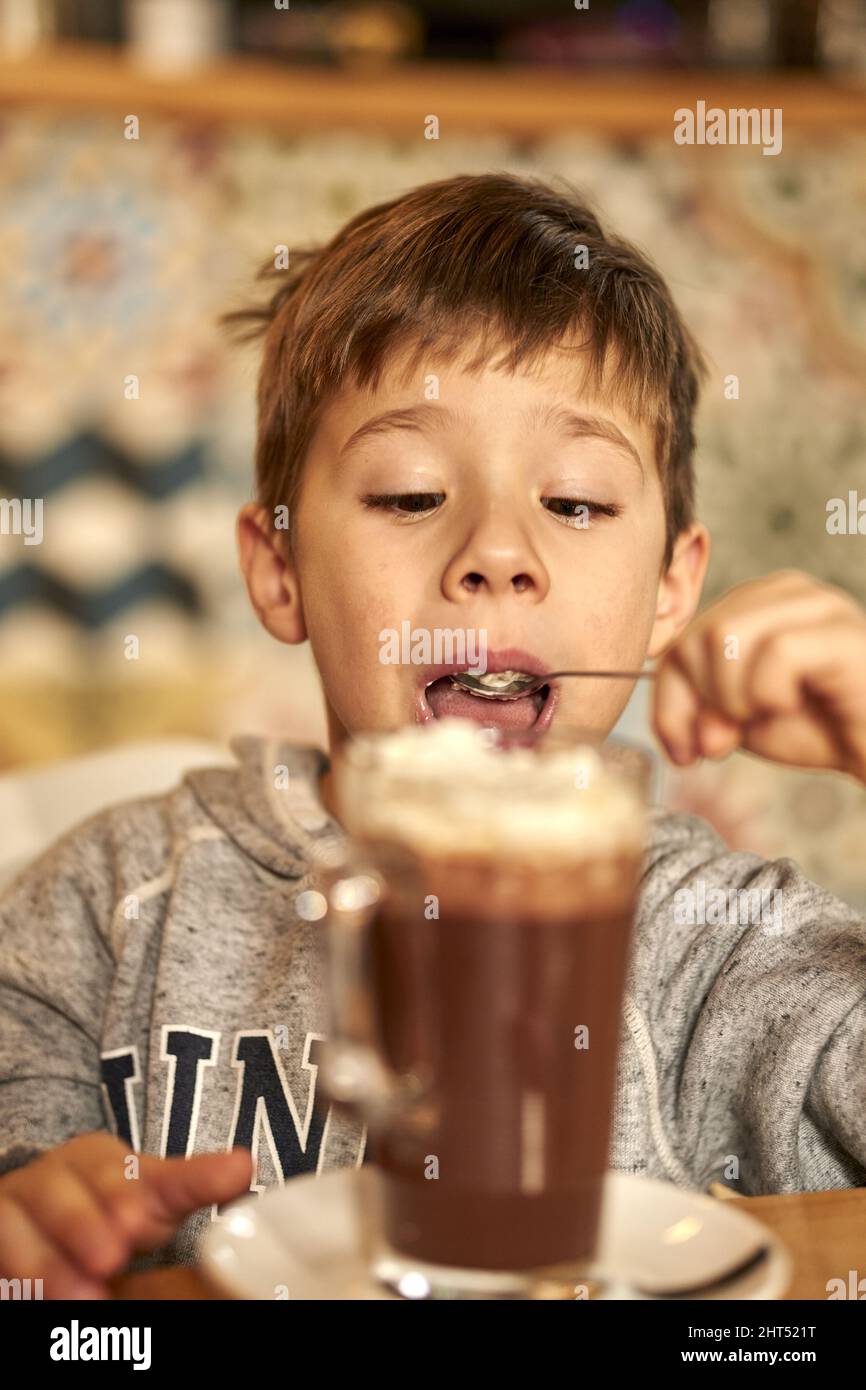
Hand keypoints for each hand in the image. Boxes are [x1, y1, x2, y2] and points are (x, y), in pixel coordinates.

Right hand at [0, 1131, 252, 1298]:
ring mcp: (16, 1204)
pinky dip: (19, 1278)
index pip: (118, 1169)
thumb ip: (194, 1183)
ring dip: (48, 1263)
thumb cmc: (112, 1211)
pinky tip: (39, 1299)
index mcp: (95, 1157)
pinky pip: (0, 1253)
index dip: (124, 1192)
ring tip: (81, 1294)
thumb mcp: (156, 1197)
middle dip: (83, 1222)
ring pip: (18, 1225)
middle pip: (62, 1192)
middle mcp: (51, 1174)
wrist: (52, 1233)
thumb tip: (243, 1165)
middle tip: (110, 1255)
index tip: (140, 1218)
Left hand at [652, 570, 865, 783]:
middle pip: (697, 637)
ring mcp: (816, 605)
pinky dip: (771, 694)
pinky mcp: (842, 632)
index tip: (683, 751)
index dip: (669, 702)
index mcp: (754, 604)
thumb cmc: (820, 727)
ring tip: (764, 717)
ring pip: (726, 636)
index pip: (681, 641)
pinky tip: (795, 705)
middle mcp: (784, 592)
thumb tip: (678, 731)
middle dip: (700, 704)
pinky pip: (776, 653)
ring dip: (733, 699)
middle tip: (721, 744)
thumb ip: (699, 708)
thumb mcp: (739, 718)